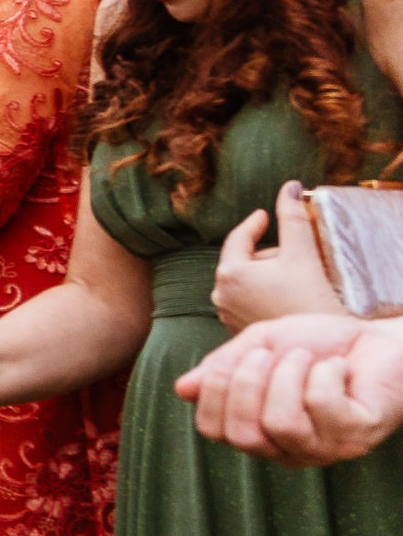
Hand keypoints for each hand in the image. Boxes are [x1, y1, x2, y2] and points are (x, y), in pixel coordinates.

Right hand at [177, 313, 402, 466]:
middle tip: (268, 354)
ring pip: (281, 423)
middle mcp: (288, 449)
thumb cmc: (320, 344)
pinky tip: (337, 368)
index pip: (214, 430)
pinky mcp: (358, 437)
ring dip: (289, 375)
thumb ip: (224, 367)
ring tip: (306, 358)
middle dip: (247, 382)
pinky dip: (324, 373)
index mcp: (259, 431)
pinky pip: (322, 407)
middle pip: (243, 435)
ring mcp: (325, 449)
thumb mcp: (261, 345)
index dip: (216, 389)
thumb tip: (183, 389)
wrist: (378, 337)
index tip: (240, 355)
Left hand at [211, 181, 344, 330]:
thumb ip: (292, 217)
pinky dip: (264, 294)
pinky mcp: (238, 331)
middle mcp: (219, 295)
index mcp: (229, 273)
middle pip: (245, 261)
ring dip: (267, 275)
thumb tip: (289, 187)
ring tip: (294, 280)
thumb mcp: (303, 254)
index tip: (264, 215)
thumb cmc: (309, 302)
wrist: (316, 349)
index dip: (253, 224)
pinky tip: (286, 298)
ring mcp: (227, 315)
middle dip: (268, 254)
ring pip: (247, 282)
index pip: (237, 238)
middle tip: (296, 256)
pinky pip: (249, 302)